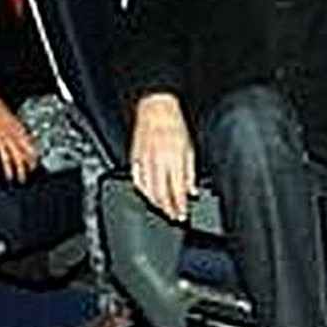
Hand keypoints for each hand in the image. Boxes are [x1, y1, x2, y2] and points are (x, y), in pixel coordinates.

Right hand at [0, 86, 37, 182]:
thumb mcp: (13, 119)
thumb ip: (19, 131)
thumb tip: (28, 144)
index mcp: (17, 128)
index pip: (28, 145)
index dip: (32, 156)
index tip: (35, 165)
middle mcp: (8, 133)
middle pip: (18, 153)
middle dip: (22, 166)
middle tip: (25, 176)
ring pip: (5, 155)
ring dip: (9, 168)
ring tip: (12, 177)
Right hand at [130, 93, 195, 221]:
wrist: (155, 109)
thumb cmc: (174, 126)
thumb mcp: (189, 149)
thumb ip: (190, 173)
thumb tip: (192, 191)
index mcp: (173, 159)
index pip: (176, 190)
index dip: (179, 206)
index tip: (182, 215)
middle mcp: (158, 162)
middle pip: (161, 194)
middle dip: (167, 208)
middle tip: (173, 217)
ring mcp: (144, 161)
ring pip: (147, 189)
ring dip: (155, 202)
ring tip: (162, 210)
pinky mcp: (134, 158)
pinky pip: (137, 180)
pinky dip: (142, 191)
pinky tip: (148, 195)